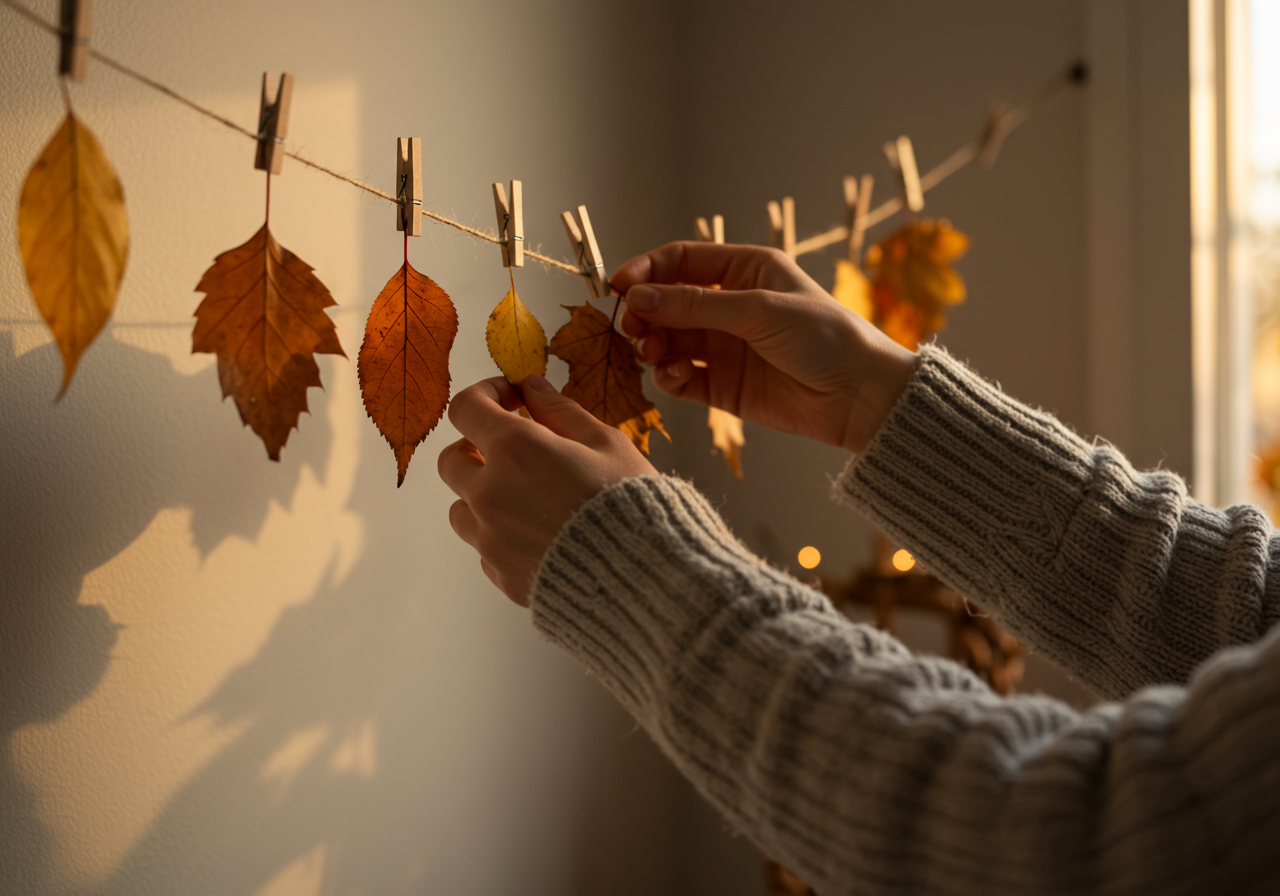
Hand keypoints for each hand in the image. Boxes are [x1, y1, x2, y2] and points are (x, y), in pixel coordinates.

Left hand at [437, 375, 656, 606]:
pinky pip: (485, 549)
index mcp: (515, 450)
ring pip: (461, 509)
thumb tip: (533, 388)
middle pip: (451, 460)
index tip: (510, 397)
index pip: (467, 408)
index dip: (485, 394)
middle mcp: (491, 494)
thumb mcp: (606, 443)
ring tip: (528, 497)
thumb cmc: (632, 504)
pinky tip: (541, 534)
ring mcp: (491, 540)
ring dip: (484, 495)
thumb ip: (561, 411)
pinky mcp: (502, 576)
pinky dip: (502, 536)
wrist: (643, 578)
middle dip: (476, 447)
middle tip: (513, 449)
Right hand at [612, 241, 917, 453]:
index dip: (647, 271)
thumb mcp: (757, 310)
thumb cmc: (823, 337)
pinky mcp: (724, 386)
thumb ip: (694, 306)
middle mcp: (731, 306)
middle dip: (644, 313)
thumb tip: (637, 297)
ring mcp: (725, 347)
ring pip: (669, 341)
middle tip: (631, 328)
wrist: (859, 396)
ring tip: (653, 353)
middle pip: (667, 302)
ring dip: (653, 346)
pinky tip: (674, 376)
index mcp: (745, 271)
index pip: (682, 261)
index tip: (618, 287)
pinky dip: (669, 376)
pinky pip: (681, 377)